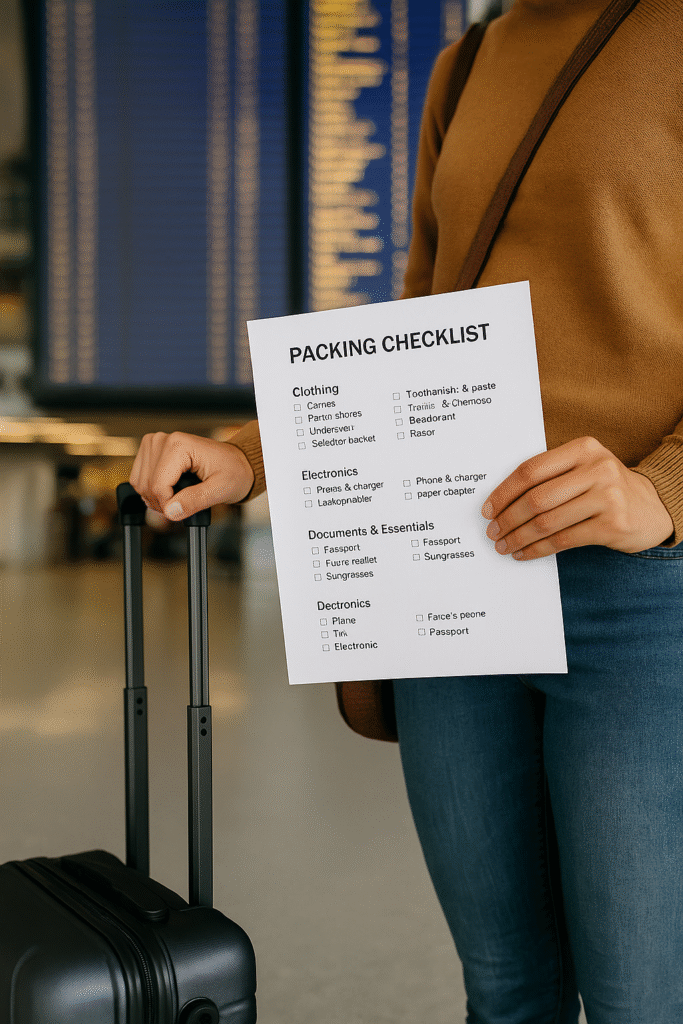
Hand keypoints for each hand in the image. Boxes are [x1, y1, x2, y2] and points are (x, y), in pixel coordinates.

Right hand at [130, 431, 254, 519]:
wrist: (236, 463)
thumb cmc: (232, 471)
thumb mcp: (221, 489)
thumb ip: (195, 501)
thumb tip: (171, 511)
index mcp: (179, 445)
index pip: (158, 485)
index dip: (168, 506)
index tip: (182, 511)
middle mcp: (163, 440)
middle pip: (147, 485)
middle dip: (163, 503)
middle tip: (183, 506)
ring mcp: (154, 444)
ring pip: (140, 484)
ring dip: (156, 498)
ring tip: (179, 498)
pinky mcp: (150, 451)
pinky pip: (139, 479)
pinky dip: (152, 491)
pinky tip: (170, 491)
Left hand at [481, 436, 674, 559]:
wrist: (652, 507)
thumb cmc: (605, 487)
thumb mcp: (583, 468)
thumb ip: (550, 475)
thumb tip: (500, 501)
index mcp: (583, 448)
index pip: (531, 470)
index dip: (504, 492)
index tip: (488, 509)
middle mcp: (597, 468)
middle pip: (536, 498)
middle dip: (508, 519)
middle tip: (493, 532)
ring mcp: (607, 497)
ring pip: (547, 522)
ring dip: (519, 537)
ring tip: (504, 546)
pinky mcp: (612, 525)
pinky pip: (563, 540)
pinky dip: (538, 550)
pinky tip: (524, 554)